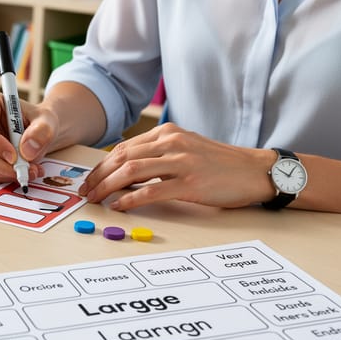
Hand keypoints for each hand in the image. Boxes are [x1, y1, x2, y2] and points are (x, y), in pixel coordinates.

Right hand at [0, 90, 57, 182]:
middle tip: (24, 168)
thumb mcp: (47, 120)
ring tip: (30, 169)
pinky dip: (6, 176)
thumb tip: (26, 151)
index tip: (13, 155)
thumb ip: (41, 131)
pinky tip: (23, 171)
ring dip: (6, 172)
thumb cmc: (38, 120)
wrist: (40, 131)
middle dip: (1, 164)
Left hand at [78, 123, 276, 209]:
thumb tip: (124, 173)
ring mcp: (181, 161)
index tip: (89, 180)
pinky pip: (150, 190)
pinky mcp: (190, 182)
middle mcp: (172, 142)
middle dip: (98, 176)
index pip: (123, 148)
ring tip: (96, 199)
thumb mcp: (185, 150)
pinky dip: (130, 199)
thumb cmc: (220, 165)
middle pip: (122, 157)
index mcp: (167, 133)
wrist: (256, 171)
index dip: (101, 165)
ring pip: (131, 171)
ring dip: (107, 187)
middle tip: (85, 192)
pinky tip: (119, 206)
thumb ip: (157, 156)